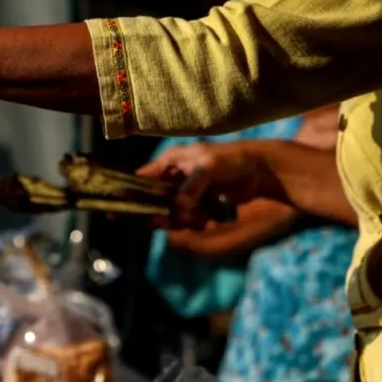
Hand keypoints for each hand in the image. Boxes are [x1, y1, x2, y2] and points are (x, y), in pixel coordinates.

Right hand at [137, 141, 269, 229]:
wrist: (261, 169)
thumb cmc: (232, 159)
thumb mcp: (208, 167)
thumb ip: (191, 187)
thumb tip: (178, 208)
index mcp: (170, 162)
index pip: (142, 179)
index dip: (130, 194)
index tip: (120, 210)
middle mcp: (174, 177)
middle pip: (154, 201)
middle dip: (160, 214)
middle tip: (165, 222)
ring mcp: (187, 192)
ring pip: (171, 214)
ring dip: (182, 221)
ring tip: (198, 218)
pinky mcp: (199, 204)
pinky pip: (188, 220)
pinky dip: (196, 223)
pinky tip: (208, 218)